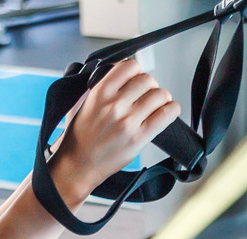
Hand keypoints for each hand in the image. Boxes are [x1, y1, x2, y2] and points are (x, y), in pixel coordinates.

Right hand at [46, 56, 179, 202]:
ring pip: (161, 95)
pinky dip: (170, 111)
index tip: (133, 81)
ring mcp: (128, 121)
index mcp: (99, 94)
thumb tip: (121, 69)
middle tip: (143, 98)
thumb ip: (99, 86)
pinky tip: (162, 115)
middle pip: (148, 80)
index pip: (130, 66)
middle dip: (149, 88)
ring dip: (160, 100)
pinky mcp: (140, 136)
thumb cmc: (78, 137)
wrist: (76, 165)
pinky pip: (168, 113)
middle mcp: (114, 105)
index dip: (135, 72)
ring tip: (152, 108)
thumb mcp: (79, 105)